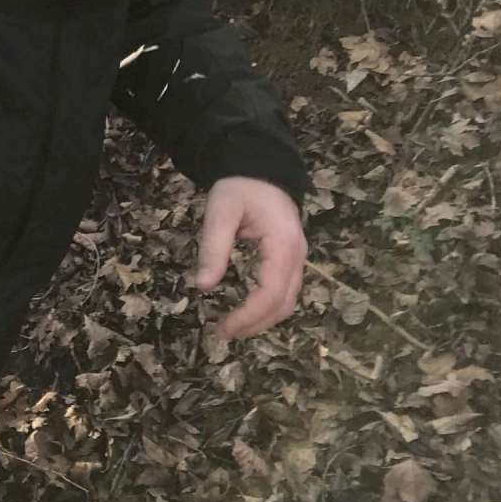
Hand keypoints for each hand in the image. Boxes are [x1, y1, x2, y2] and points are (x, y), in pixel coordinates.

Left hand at [196, 175, 305, 338]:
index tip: (222, 329)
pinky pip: (284, 290)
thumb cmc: (239, 187)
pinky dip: (267, 306)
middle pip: (284, 304)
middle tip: (223, 333)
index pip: (269, 294)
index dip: (247, 316)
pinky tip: (247, 310)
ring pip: (287, 300)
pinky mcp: (290, 258)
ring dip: (263, 319)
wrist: (260, 167)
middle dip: (255, 324)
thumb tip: (203, 287)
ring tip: (233, 327)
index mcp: (283, 246)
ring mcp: (297, 258)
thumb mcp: (220, 212)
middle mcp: (297, 256)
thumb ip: (213, 248)